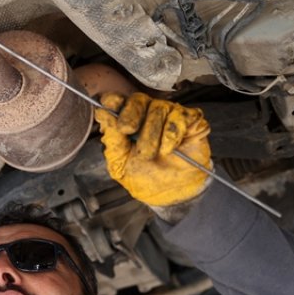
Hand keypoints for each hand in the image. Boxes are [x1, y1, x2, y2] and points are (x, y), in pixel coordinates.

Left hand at [94, 92, 212, 206]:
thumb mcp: (120, 164)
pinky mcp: (191, 120)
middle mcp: (148, 115)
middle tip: (128, 130)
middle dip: (130, 114)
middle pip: (138, 99)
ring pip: (159, 108)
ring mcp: (171, 115)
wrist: (173, 195)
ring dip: (152, 133)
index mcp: (128, 122)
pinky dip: (172, 132)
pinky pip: (180, 116)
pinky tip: (169, 148)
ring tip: (153, 153)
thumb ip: (112, 141)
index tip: (109, 106)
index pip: (119, 101)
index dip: (113, 100)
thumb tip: (102, 114)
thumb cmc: (146, 178)